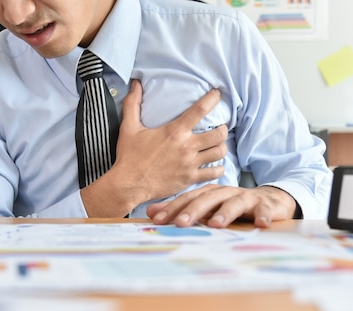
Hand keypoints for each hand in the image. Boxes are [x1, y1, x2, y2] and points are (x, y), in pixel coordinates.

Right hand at [82, 80, 227, 216]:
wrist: (129, 184)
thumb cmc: (129, 156)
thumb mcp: (129, 127)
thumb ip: (132, 104)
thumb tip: (135, 84)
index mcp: (174, 131)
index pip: (200, 110)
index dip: (212, 99)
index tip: (218, 94)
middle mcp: (186, 146)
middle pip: (218, 134)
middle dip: (223, 129)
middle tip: (220, 128)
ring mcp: (190, 164)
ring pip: (219, 152)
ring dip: (221, 148)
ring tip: (218, 146)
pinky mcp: (190, 178)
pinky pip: (214, 173)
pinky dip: (218, 168)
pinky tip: (215, 166)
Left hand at [146, 184, 298, 227]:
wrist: (269, 200)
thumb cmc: (231, 205)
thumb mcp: (207, 208)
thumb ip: (181, 210)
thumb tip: (150, 214)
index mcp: (209, 192)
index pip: (187, 199)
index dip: (172, 208)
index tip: (156, 220)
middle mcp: (224, 192)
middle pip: (207, 199)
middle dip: (193, 210)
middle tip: (180, 223)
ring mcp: (245, 197)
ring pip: (234, 203)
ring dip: (225, 212)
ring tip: (216, 224)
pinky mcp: (264, 204)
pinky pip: (264, 210)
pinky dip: (263, 215)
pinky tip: (261, 224)